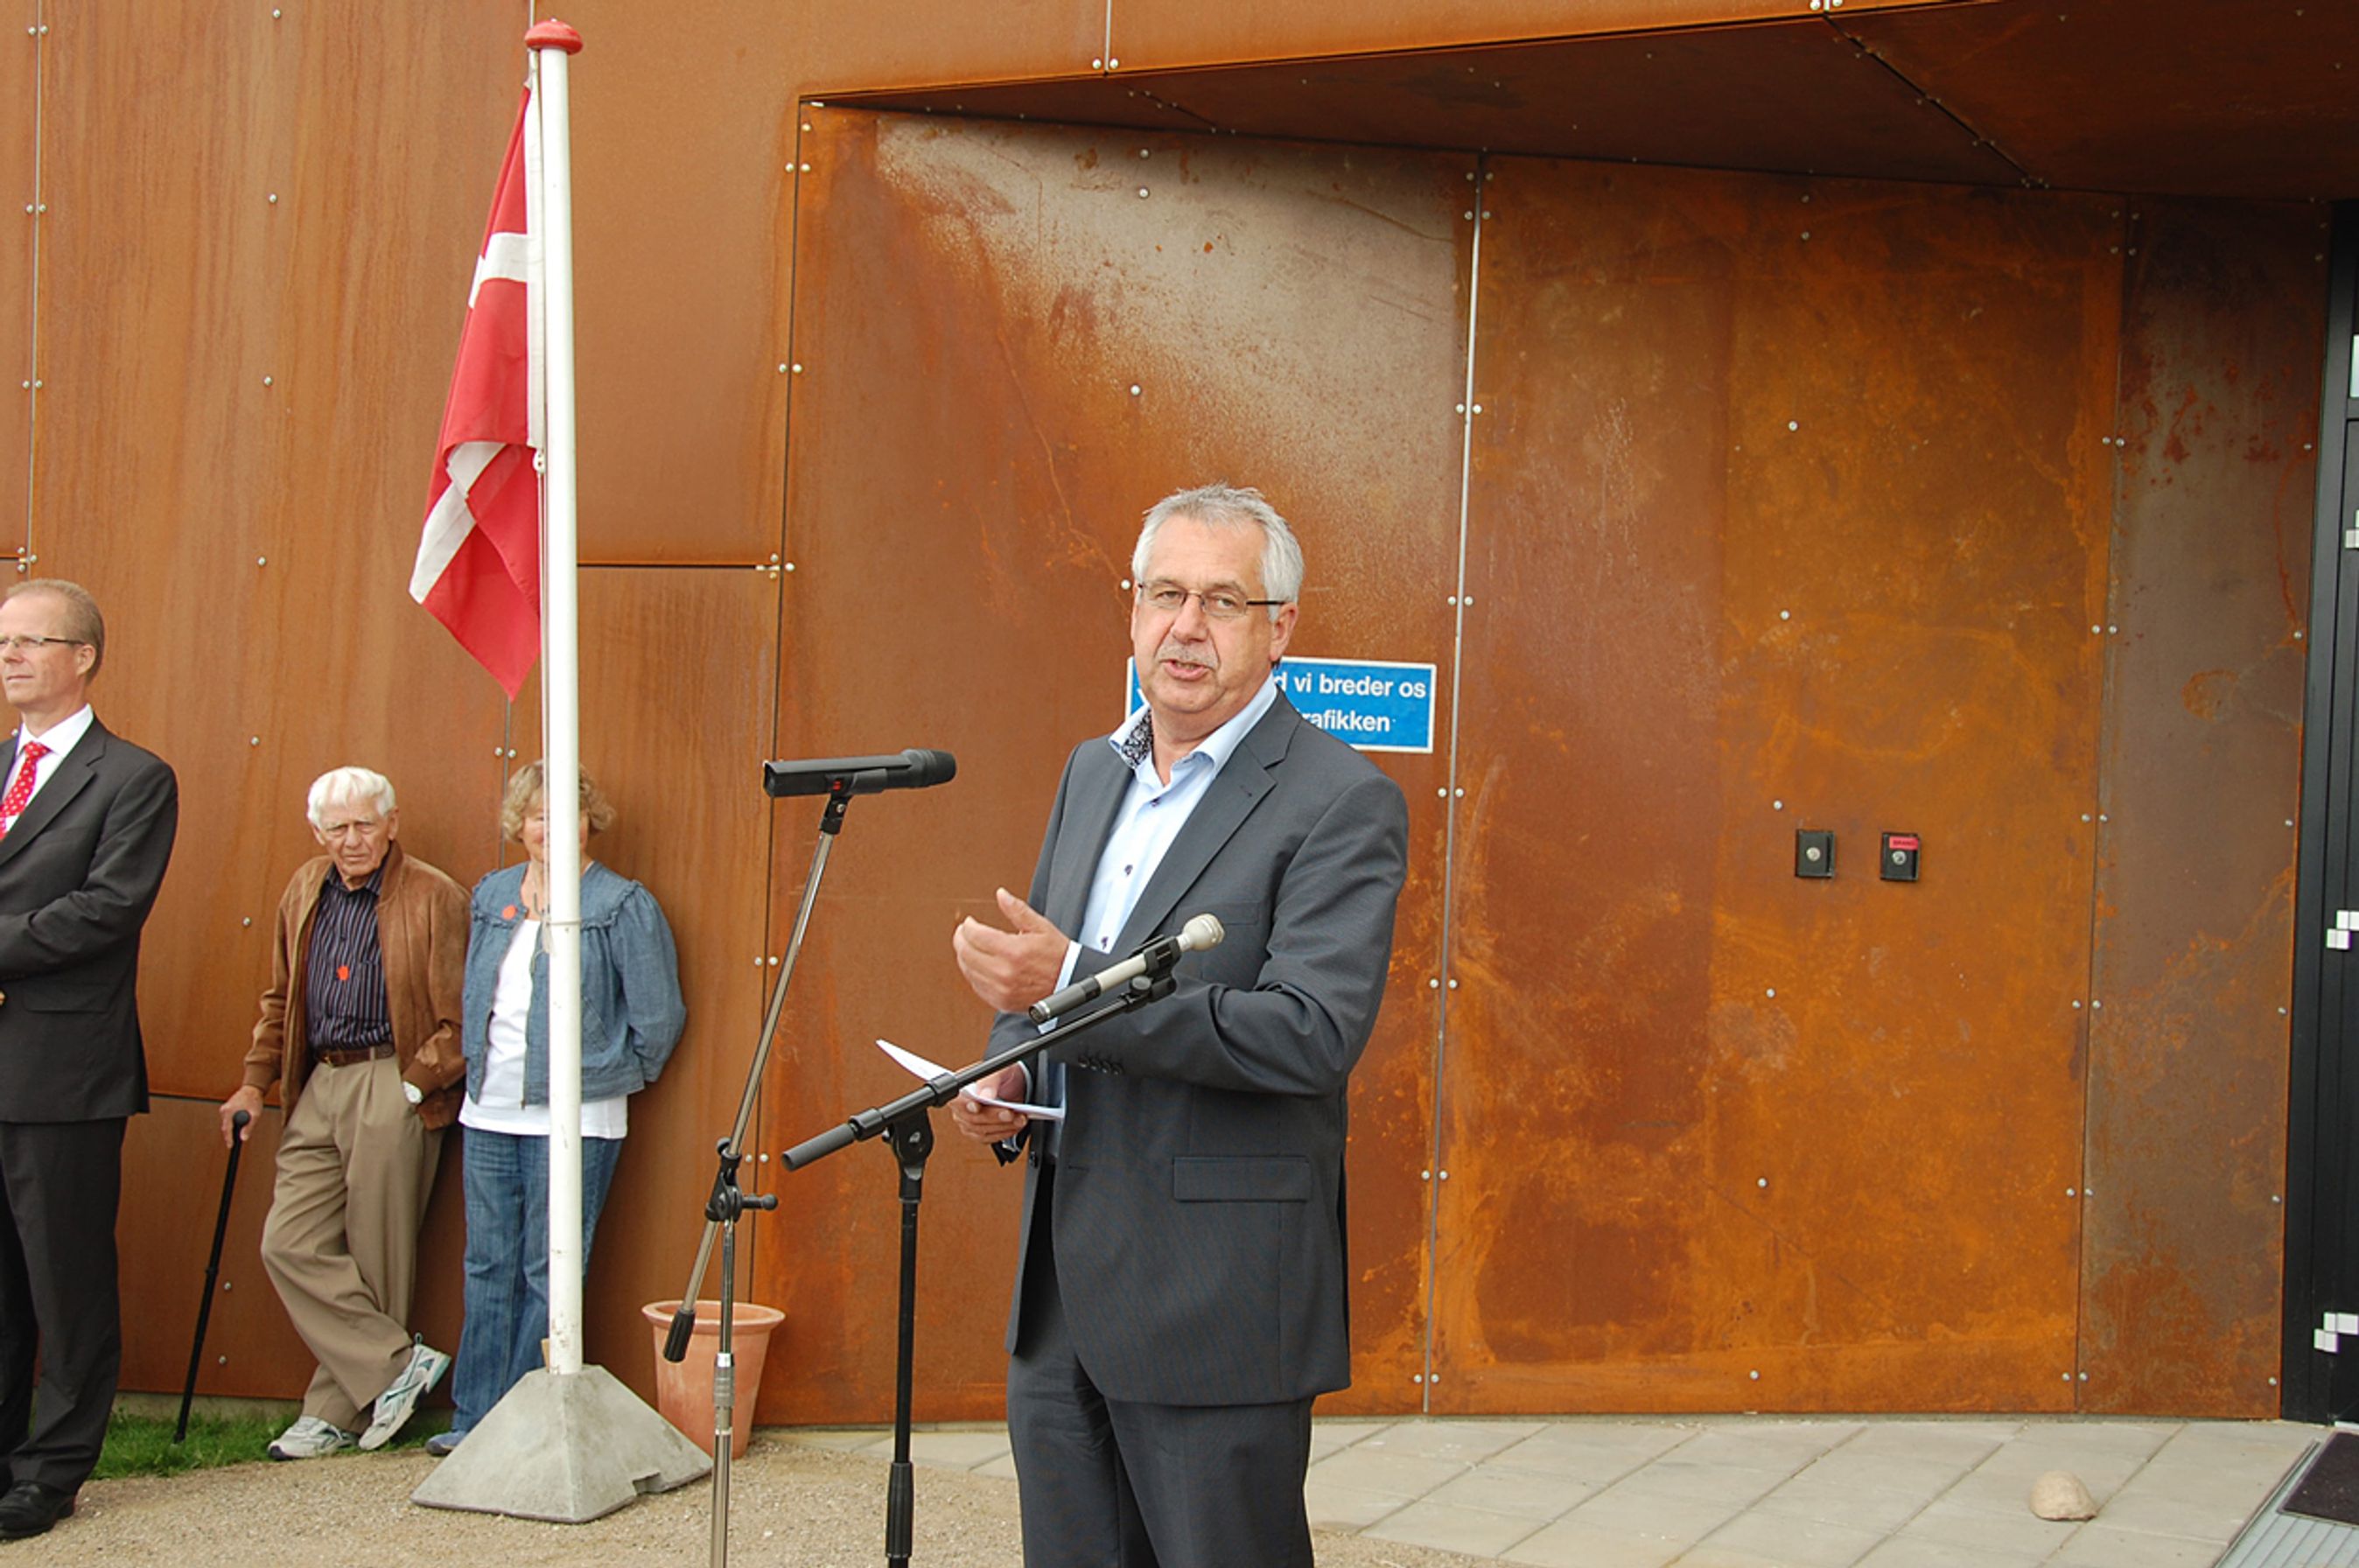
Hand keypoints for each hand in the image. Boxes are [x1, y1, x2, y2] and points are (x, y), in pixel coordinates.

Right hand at [218, 1085, 264, 1146]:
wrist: (253, 1089)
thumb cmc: (254, 1100)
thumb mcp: (255, 1115)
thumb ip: (249, 1127)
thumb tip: (243, 1138)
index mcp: (229, 1111)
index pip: (227, 1129)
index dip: (229, 1139)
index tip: (230, 1146)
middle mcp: (224, 1110)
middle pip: (226, 1127)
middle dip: (230, 1135)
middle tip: (233, 1143)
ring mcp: (224, 1108)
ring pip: (227, 1123)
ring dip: (232, 1128)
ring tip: (239, 1130)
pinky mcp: (226, 1108)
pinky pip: (228, 1119)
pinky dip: (233, 1122)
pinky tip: (239, 1122)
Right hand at [949, 1065, 1030, 1144]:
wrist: (1012, 1084)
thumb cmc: (1001, 1075)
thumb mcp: (997, 1071)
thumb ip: (988, 1082)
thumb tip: (983, 1096)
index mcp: (960, 1091)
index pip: (958, 1102)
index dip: (968, 1106)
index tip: (978, 1107)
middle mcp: (961, 1109)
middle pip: (972, 1120)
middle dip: (994, 1117)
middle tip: (1010, 1113)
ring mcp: (969, 1123)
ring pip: (982, 1132)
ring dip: (1003, 1127)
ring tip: (1019, 1119)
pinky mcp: (979, 1133)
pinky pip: (989, 1138)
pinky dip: (1004, 1133)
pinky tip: (1015, 1126)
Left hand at [952, 888, 1068, 1014]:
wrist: (1069, 982)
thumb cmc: (1057, 955)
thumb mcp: (1040, 927)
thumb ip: (1017, 910)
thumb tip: (1001, 895)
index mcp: (1013, 951)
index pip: (975, 936)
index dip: (968, 926)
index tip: (969, 922)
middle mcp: (1004, 972)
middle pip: (966, 953)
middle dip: (960, 939)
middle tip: (963, 932)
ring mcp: (1001, 989)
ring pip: (968, 970)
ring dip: (964, 956)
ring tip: (968, 946)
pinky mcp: (1001, 1001)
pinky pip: (976, 986)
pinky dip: (972, 973)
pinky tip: (977, 964)